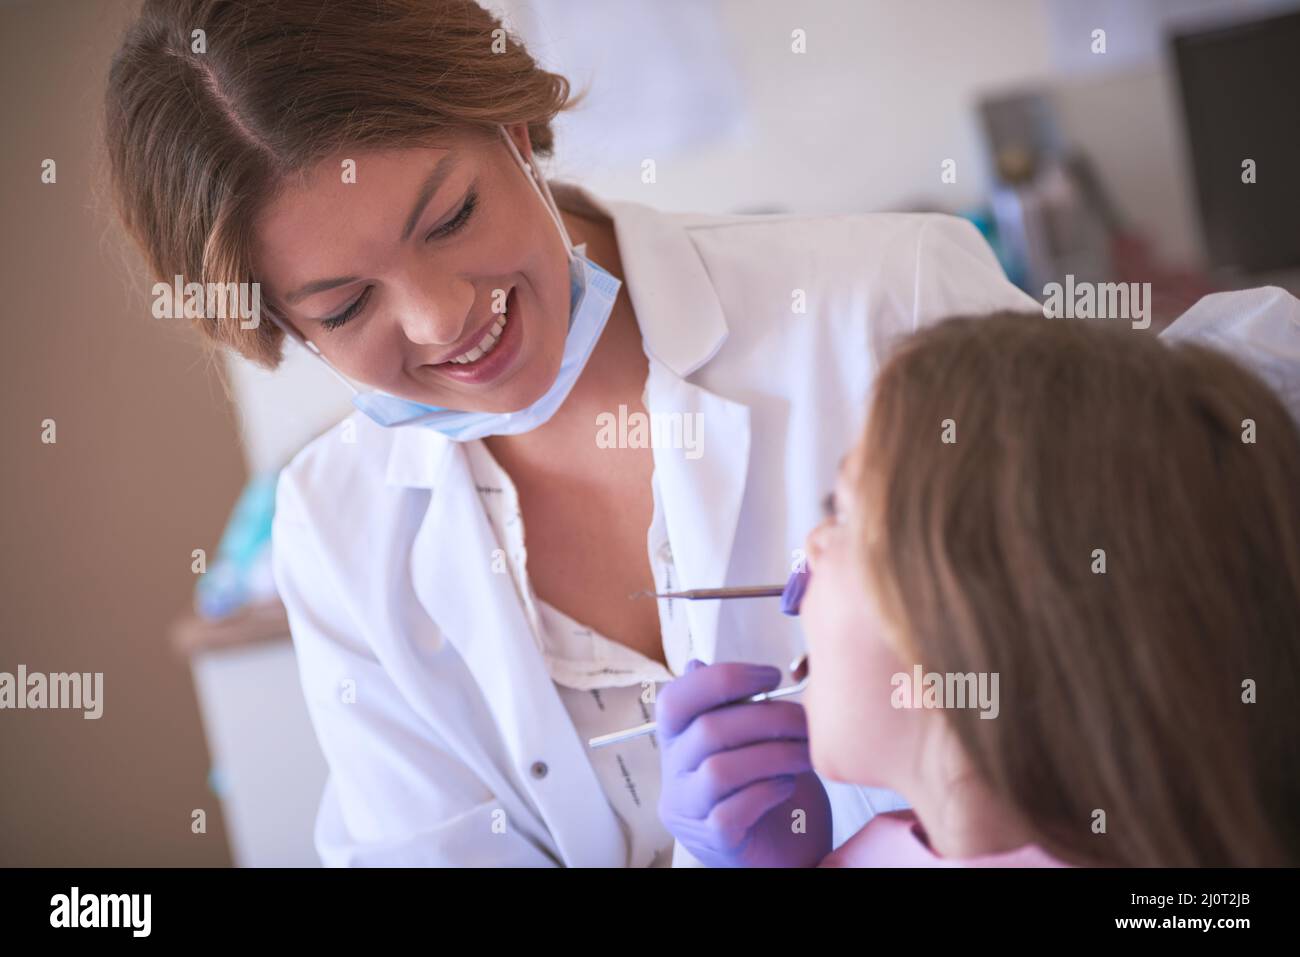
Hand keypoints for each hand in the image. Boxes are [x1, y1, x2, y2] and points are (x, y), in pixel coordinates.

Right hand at [656, 659, 831, 866]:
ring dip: (774, 755)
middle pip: (707, 730)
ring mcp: (689, 810)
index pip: (675, 699)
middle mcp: (674, 774)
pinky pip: (732, 811)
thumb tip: (698, 663)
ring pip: (720, 770)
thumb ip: (730, 706)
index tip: (771, 676)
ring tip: (805, 754)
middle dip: (767, 717)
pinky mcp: (714, 840)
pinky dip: (767, 792)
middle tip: (805, 720)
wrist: (788, 851)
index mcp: (678, 740)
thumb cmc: (771, 790)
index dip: (723, 678)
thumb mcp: (752, 739)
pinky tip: (788, 786)